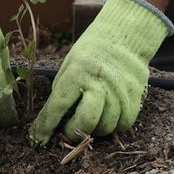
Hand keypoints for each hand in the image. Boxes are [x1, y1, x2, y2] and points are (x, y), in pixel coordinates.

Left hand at [29, 0, 172, 143]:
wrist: (126, 36)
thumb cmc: (92, 50)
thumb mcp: (70, 62)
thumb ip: (62, 87)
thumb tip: (55, 115)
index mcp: (78, 73)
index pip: (58, 106)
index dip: (46, 125)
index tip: (38, 138)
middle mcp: (100, 84)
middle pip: (86, 123)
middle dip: (73, 132)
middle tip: (68, 129)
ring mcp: (120, 92)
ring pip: (105, 127)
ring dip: (94, 129)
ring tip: (91, 117)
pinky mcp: (135, 98)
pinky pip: (123, 125)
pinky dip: (114, 125)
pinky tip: (108, 115)